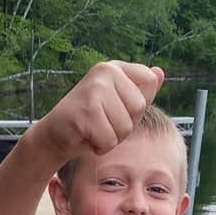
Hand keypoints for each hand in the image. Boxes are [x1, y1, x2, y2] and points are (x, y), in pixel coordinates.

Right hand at [34, 60, 163, 163]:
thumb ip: (140, 91)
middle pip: (139, 107)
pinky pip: (110, 140)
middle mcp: (105, 71)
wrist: (56, 135)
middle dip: (124, 125)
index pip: (149, 82)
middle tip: (102, 123)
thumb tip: (160, 73)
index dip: (137, 105)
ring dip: (112, 138)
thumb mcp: (119, 105)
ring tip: (94, 130)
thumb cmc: (91, 122)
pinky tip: (86, 137)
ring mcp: (94, 89)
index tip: (115, 108)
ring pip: (125, 127)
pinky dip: (100, 147)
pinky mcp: (86, 111)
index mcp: (115, 67)